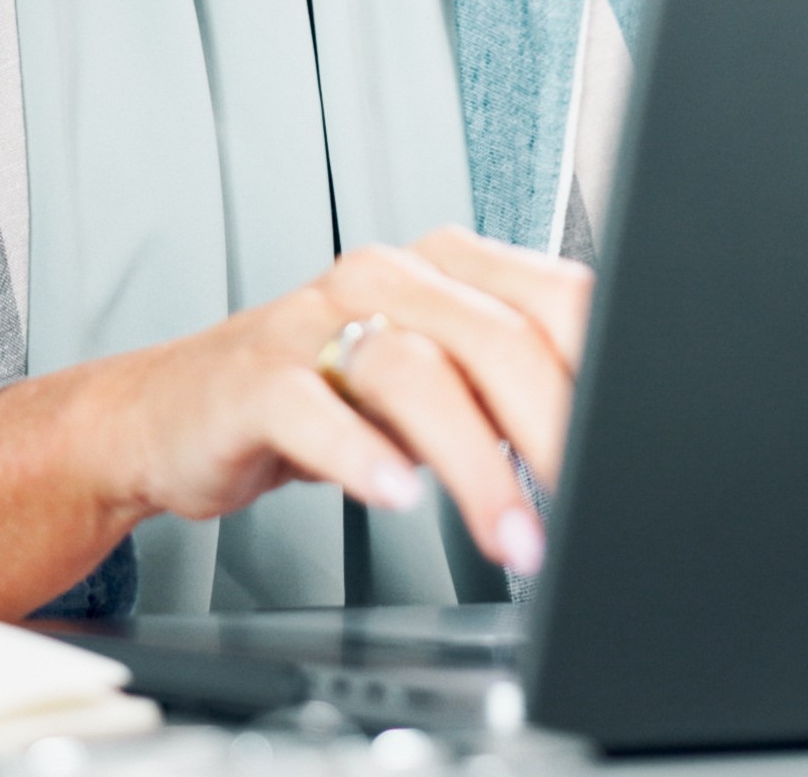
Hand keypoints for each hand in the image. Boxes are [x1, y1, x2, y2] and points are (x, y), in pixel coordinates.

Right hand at [107, 227, 589, 571]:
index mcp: (445, 269)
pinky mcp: (254, 380)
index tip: (634, 447)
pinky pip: (315, 411)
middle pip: (495, 337)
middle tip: (584, 502)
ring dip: (475, 467)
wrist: (173, 413)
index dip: (602, 371)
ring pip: (416, 374)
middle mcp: (385, 279)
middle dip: (552, 428)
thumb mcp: (432, 388)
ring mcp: (313, 324)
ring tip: (510, 537)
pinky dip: (363, 456)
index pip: (552, 298)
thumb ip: (509, 395)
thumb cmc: (321, 398)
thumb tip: (607, 438)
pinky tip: (398, 495)